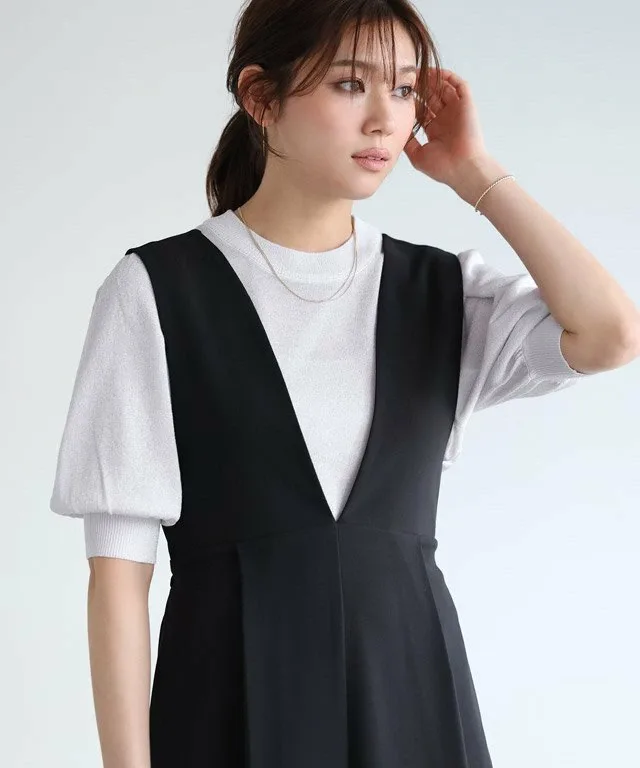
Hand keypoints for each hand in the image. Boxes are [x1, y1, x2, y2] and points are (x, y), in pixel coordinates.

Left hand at [403, 68, 489, 187]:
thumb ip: (408, 142)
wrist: (463, 169)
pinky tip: (435, 73)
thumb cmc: (443, 167)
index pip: (422, 109)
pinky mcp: (467, 105)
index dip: (411, 101)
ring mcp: (457, 111)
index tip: (398, 94)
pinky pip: (459, 85)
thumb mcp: (417, 155)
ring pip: (443, 88)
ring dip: (432, 79)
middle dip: (419, 87)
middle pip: (431, 96)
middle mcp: (446, 118)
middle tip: (406, 78)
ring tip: (417, 72)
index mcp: (435, 130)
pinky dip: (448, 77)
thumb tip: (398, 130)